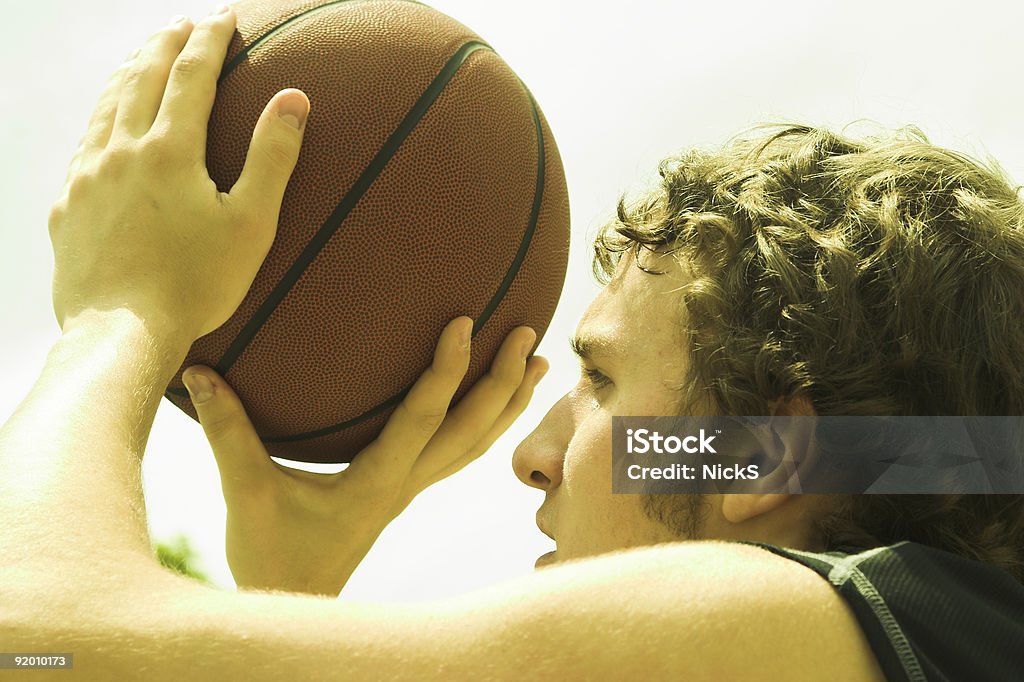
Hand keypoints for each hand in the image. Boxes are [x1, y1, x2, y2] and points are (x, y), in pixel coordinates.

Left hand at [49, 8, 308, 348]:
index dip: (210, 40)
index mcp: (169, 152)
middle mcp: (120, 153)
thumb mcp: (251, 223)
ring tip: (142, 57)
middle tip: (183, 23)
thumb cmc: (196, 285)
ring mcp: (86, 179)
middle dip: (165, 43)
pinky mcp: (67, 208)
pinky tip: (106, 125)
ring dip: (127, 72)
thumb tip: (294, 99)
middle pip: (141, 78)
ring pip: (105, 106)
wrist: (122, 334)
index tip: (224, 16)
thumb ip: (272, 157)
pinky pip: (83, 146)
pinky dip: (100, 118)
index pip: (191, 76)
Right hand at [183, 317, 548, 595]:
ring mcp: (411, 489)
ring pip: (475, 444)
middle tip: (528, 334)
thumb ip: (227, 432)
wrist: (295, 600)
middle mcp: (406, 483)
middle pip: (471, 431)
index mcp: (376, 480)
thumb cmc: (272, 553)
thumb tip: (198, 373)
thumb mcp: (247, 493)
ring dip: (508, 403)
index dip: (448, 370)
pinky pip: (458, 453)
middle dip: (504, 382)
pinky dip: (486, 424)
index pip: (424, 417)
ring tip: (537, 363)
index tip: (467, 322)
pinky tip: (493, 403)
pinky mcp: (405, 490)